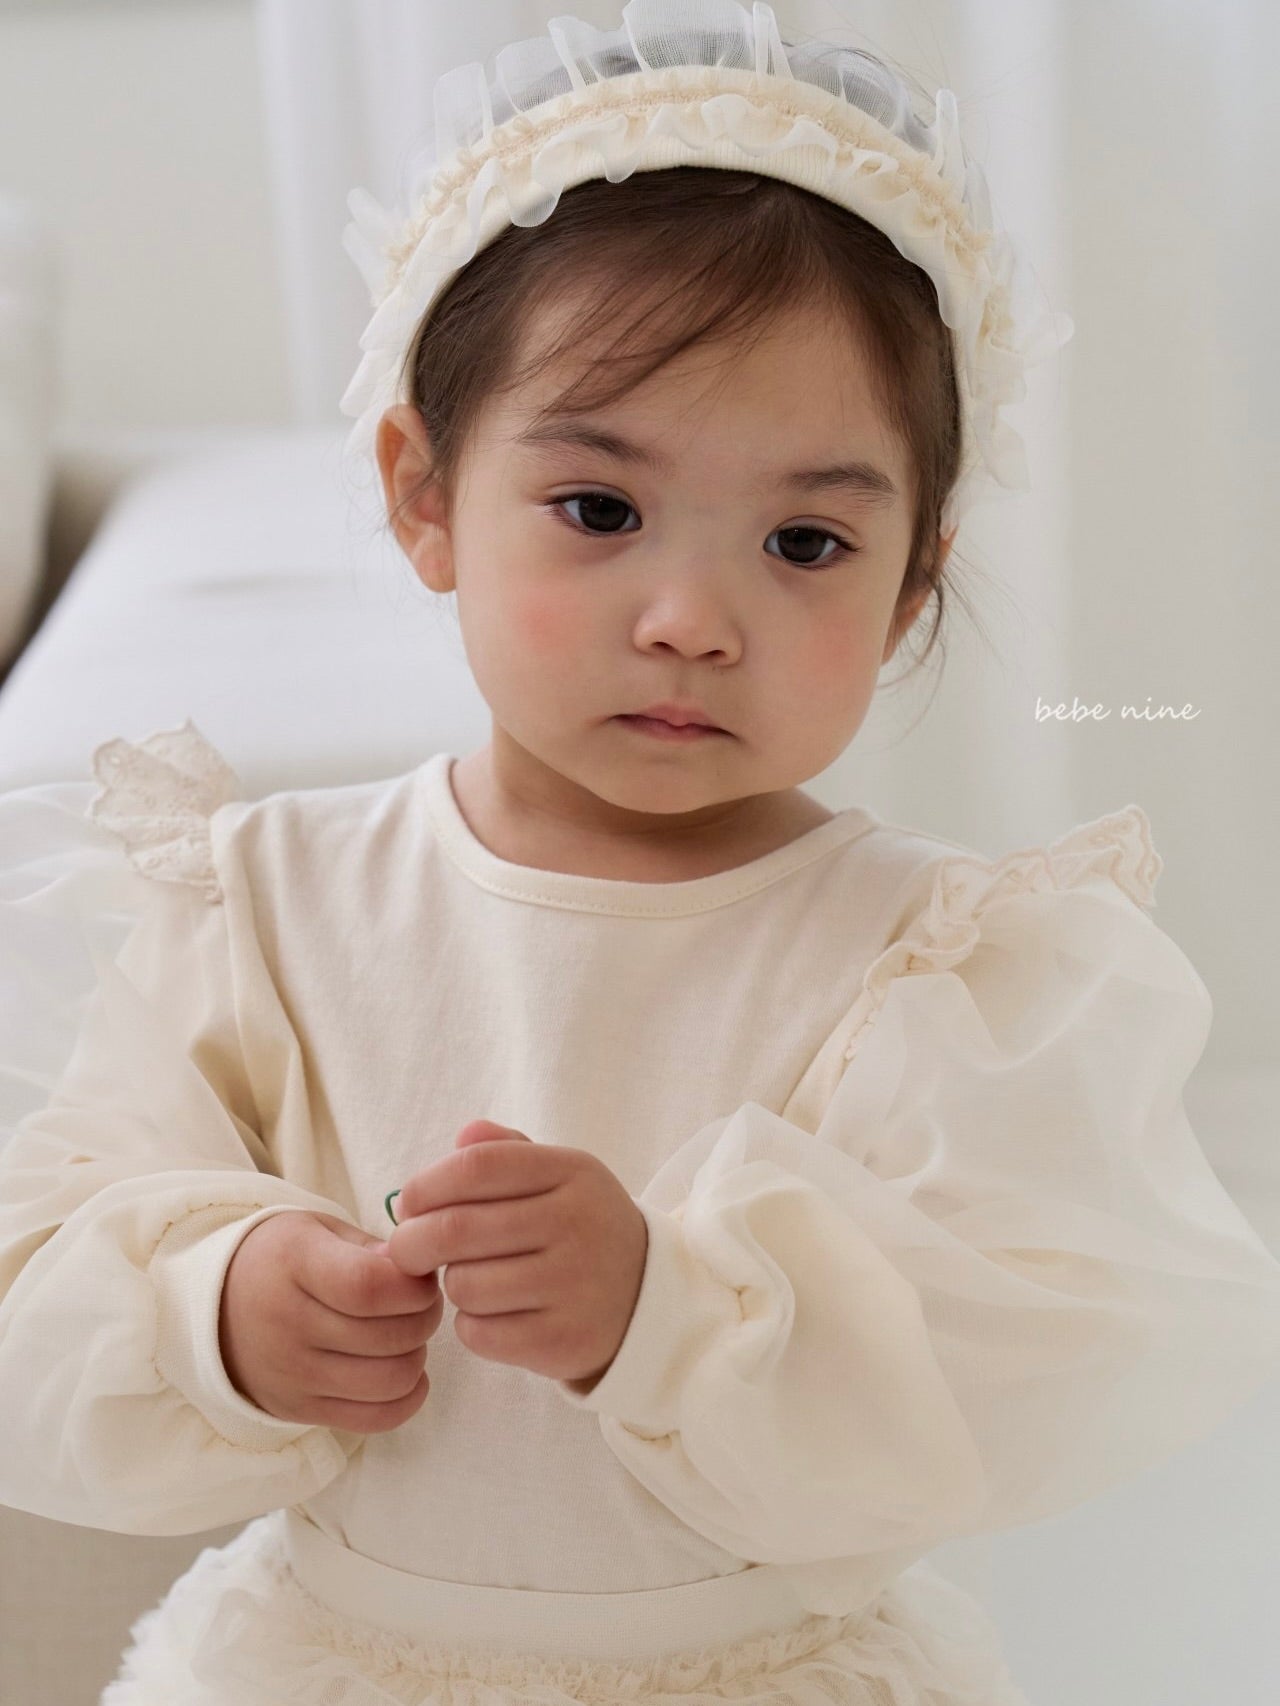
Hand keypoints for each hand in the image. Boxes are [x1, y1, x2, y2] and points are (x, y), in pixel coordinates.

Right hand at [218, 1210, 444, 1431]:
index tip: (420, 1275)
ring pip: (392, 1380)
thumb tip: (417, 1274)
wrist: (215, 1308)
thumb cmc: (282, 1259)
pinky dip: (407, 1397)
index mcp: (293, 1263)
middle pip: (390, 1336)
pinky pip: (376, 1419)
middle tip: (419, 1301)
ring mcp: (292, 1375)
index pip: (370, 1287)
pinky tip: (402, 1369)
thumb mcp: (318, 1230)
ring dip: (417, 1355)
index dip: (414, 1285)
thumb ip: (371, 1247)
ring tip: (405, 1333)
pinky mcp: (299, 1410)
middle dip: (426, 1315)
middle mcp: (288, 1324)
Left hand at [381, 1120, 648, 1387]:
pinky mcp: (561, 1339)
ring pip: (463, 1284)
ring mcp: (572, 1285)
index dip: (426, 1184)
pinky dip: (471, 1325)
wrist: (646, 1299)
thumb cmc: (581, 1228)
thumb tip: (462, 1136)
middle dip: (412, 1240)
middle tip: (406, 1248)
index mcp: (572, 1172)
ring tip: (472, 1278)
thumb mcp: (560, 1176)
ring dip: (451, 1284)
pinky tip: (494, 1312)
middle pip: (456, 1228)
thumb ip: (507, 1151)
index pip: (477, 1166)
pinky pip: (478, 1332)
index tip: (408, 1203)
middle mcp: (576, 1224)